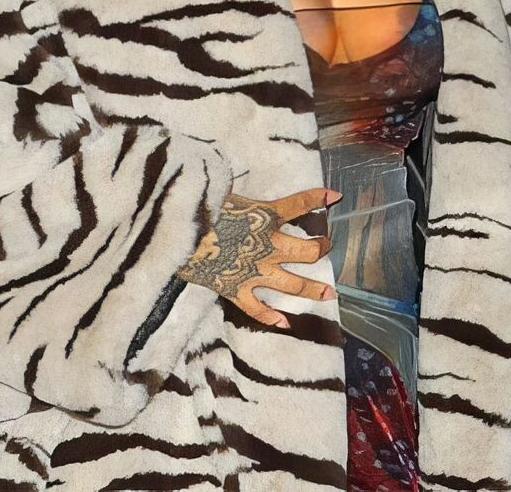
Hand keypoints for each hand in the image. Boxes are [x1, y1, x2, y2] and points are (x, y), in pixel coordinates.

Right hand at [176, 187, 336, 328]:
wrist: (177, 235)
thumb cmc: (198, 208)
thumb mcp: (223, 193)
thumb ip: (240, 198)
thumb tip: (232, 187)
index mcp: (266, 215)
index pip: (301, 203)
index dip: (319, 198)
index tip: (333, 196)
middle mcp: (268, 245)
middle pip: (307, 251)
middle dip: (320, 250)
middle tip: (325, 248)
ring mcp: (255, 270)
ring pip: (293, 284)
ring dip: (312, 289)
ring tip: (328, 293)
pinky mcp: (236, 289)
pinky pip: (257, 309)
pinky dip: (270, 317)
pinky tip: (284, 324)